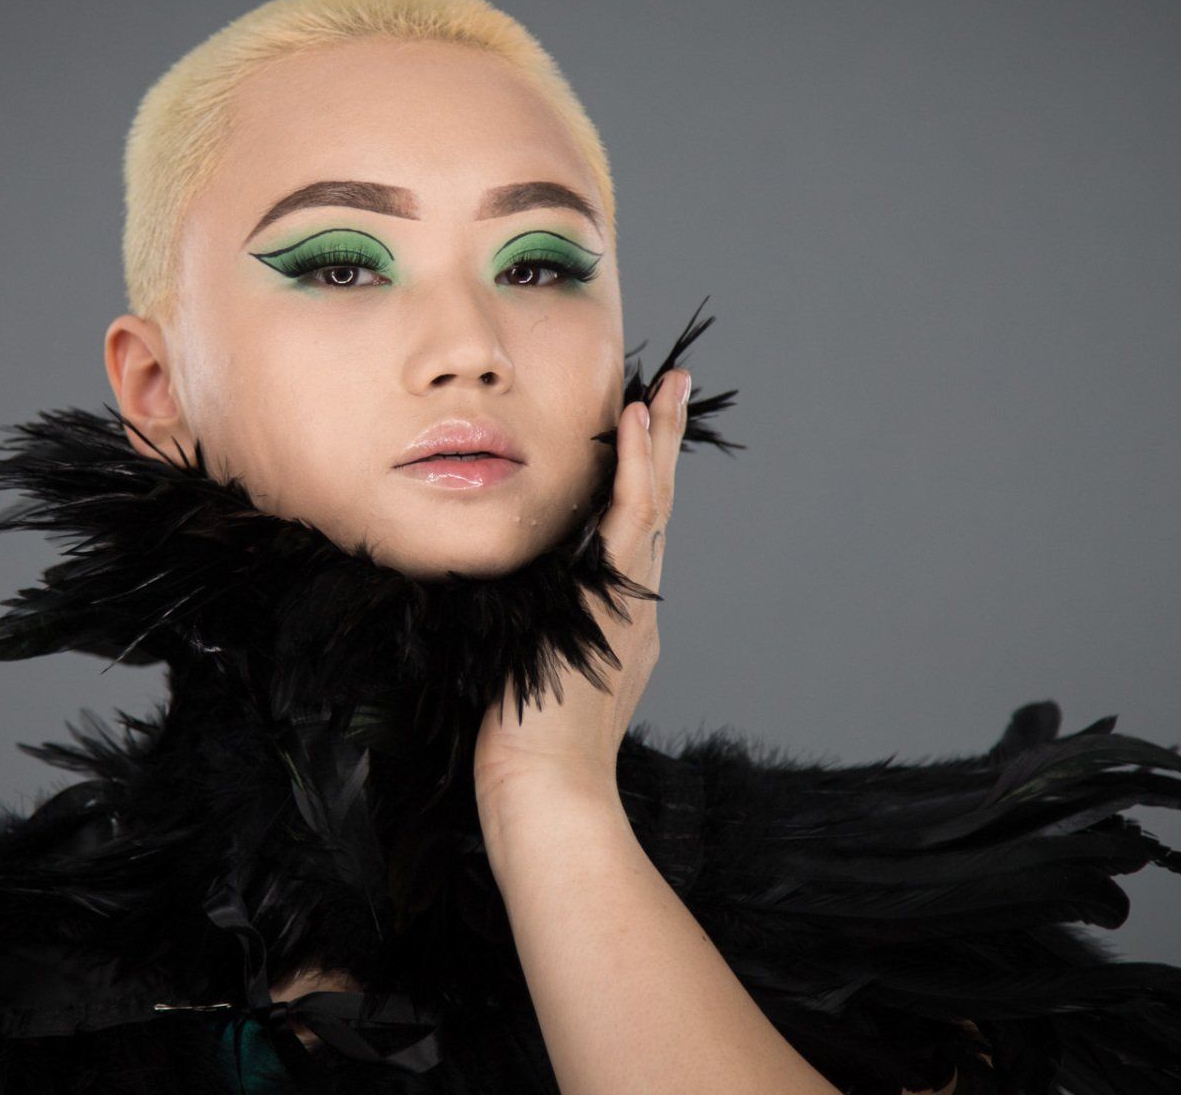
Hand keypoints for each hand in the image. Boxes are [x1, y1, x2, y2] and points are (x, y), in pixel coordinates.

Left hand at [473, 368, 691, 807]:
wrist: (546, 791)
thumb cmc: (526, 749)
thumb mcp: (530, 672)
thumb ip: (535, 631)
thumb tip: (511, 604)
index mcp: (618, 621)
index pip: (632, 533)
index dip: (637, 478)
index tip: (634, 428)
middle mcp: (634, 608)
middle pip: (657, 508)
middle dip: (662, 446)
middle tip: (669, 388)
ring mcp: (631, 605)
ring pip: (655, 505)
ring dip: (657, 441)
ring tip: (663, 387)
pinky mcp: (616, 602)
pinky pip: (634, 522)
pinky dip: (637, 468)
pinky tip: (635, 422)